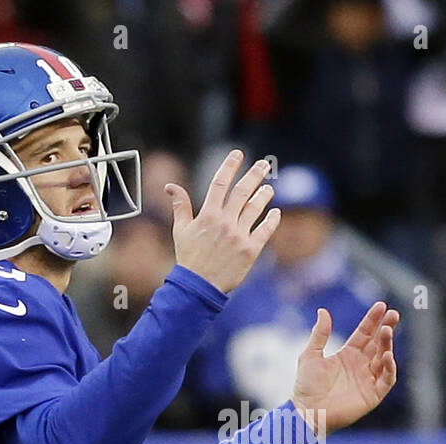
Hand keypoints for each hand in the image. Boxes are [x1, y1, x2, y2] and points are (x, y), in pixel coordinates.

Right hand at [166, 150, 279, 293]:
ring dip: (264, 196)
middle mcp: (225, 222)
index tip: (237, 154)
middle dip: (254, 175)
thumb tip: (170, 186)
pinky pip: (265, 231)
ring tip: (269, 188)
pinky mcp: (250, 250)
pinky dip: (271, 220)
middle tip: (264, 165)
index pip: (220, 183)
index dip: (229, 166)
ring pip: (255, 209)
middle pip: (243, 192)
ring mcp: (239, 236)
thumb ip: (180, 206)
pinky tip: (275, 213)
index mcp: (208, 215)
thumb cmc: (189, 258)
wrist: (199, 286)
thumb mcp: (181, 230)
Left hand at [290, 302, 398, 437]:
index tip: (381, 305)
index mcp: (348, 355)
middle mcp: (361, 365)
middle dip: (386, 328)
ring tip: (387, 331)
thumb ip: (319, 334)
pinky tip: (387, 356)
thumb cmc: (306, 386)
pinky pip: (386, 379)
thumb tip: (323, 311)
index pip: (365, 333)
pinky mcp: (373, 395)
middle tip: (393, 315)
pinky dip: (389, 368)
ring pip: (384, 358)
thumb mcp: (310, 355)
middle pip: (378, 343)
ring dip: (388, 344)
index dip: (373, 320)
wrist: (307, 412)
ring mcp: (368, 379)